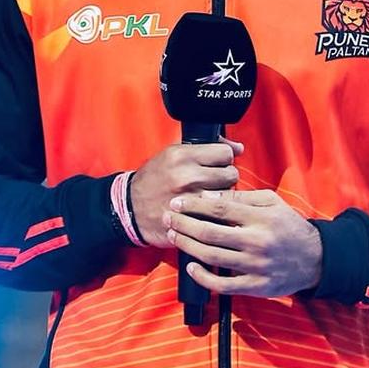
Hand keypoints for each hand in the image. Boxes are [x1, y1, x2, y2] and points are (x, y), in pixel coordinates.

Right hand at [130, 141, 244, 248]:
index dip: (224, 158)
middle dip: (225, 177)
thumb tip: (238, 148)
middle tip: (214, 181)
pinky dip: (217, 213)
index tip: (218, 163)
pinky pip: (219, 214)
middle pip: (231, 174)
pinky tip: (208, 210)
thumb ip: (205, 148)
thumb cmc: (153, 179)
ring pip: (228, 195)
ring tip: (209, 195)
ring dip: (223, 196)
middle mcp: (186, 176)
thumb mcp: (173, 154)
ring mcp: (190, 200)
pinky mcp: (192, 220)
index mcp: (181, 156)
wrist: (130, 207)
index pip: (225, 152)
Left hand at [163, 189, 323, 297]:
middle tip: (167, 218)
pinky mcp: (256, 285)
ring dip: (187, 246)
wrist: (314, 258)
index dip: (193, 205)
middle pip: (210, 232)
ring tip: (173, 236)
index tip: (177, 202)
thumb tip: (208, 195)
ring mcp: (256, 265)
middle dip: (183, 224)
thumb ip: (241, 198)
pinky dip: (203, 277)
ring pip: (212, 257)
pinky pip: (223, 285)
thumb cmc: (288, 226)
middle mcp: (257, 241)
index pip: (219, 208)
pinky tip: (191, 266)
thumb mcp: (271, 202)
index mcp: (261, 217)